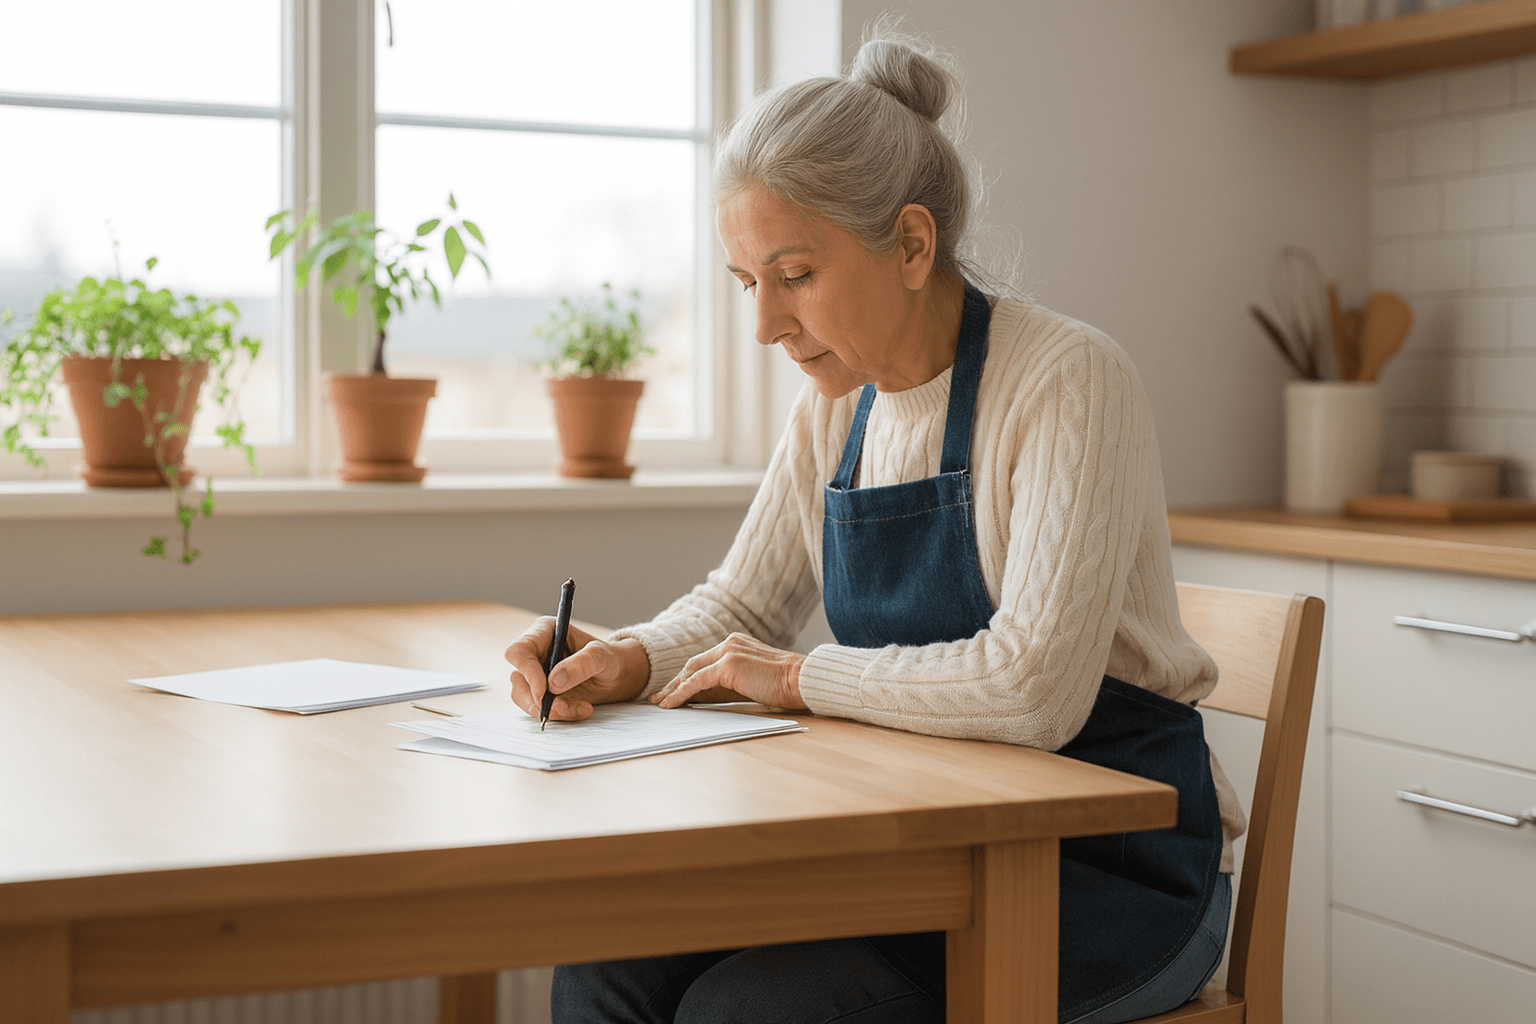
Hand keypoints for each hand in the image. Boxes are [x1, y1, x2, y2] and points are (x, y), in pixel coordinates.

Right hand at [505, 619, 649, 722]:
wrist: (617, 676)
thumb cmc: (610, 659)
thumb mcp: (602, 657)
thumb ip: (581, 664)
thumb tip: (552, 682)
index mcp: (545, 632)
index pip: (519, 652)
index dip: (528, 674)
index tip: (545, 693)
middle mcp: (535, 651)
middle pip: (518, 679)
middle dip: (540, 699)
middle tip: (567, 707)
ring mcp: (534, 673)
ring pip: (523, 698)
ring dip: (551, 710)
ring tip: (581, 708)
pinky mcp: (539, 692)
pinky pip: (536, 708)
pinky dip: (557, 714)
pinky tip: (580, 708)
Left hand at [651, 632, 806, 710]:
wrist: (802, 680)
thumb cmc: (785, 685)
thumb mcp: (753, 680)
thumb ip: (732, 682)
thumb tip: (708, 696)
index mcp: (737, 644)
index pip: (705, 661)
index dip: (687, 677)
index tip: (674, 690)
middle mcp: (730, 643)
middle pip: (693, 664)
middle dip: (675, 682)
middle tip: (659, 697)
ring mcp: (727, 652)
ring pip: (691, 672)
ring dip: (673, 689)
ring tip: (660, 703)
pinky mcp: (727, 666)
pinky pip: (696, 682)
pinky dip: (680, 694)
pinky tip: (670, 704)